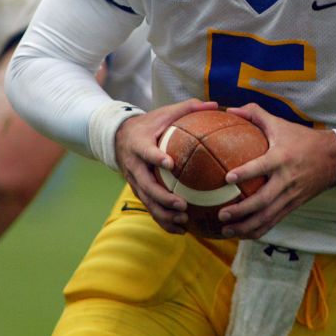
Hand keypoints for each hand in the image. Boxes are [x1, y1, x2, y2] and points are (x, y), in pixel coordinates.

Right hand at [114, 98, 218, 233]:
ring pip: (147, 202)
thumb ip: (188, 108)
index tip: (170, 164)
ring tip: (183, 221)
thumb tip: (216, 105)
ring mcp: (134, 181)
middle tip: (182, 205)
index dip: (156, 158)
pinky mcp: (138, 191)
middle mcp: (134, 165)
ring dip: (164, 214)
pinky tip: (181, 230)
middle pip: (146, 185)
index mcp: (139, 144)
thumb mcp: (164, 113)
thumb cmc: (149, 124)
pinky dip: (163, 221)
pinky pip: (150, 209)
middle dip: (163, 197)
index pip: (146, 152)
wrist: (119, 137)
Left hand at [217, 103, 335, 239]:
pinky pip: (273, 222)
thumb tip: (229, 109)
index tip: (228, 179)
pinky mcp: (292, 206)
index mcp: (282, 158)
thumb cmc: (302, 139)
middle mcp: (286, 180)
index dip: (246, 173)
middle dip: (242, 211)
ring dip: (245, 226)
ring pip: (267, 217)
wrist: (334, 159)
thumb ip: (255, 114)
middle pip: (263, 201)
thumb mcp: (280, 123)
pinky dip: (256, 230)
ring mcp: (290, 196)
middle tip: (221, 214)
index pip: (262, 166)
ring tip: (224, 230)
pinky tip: (240, 234)